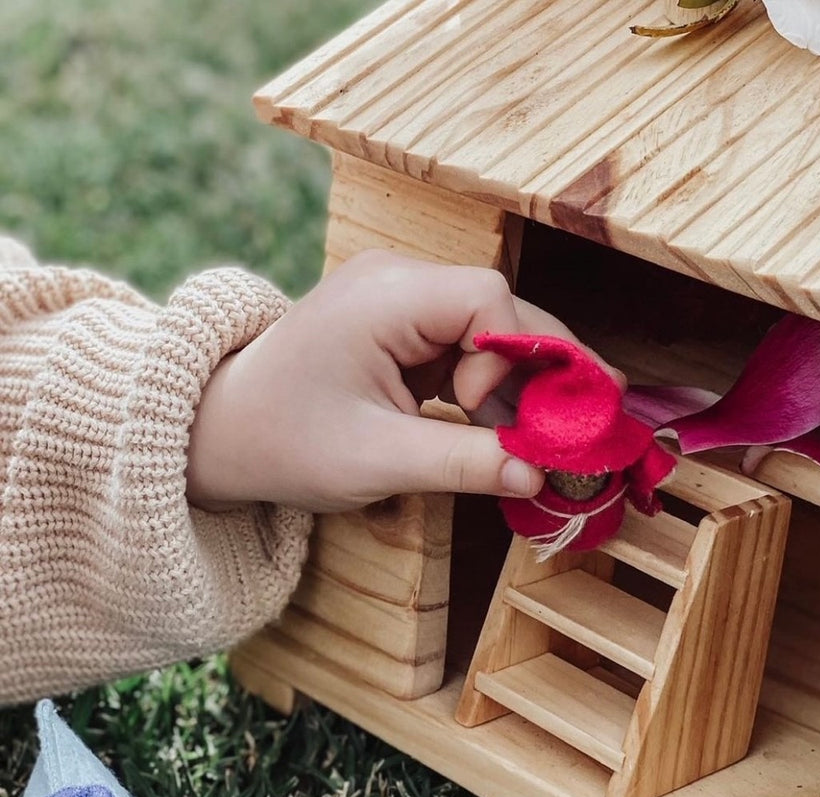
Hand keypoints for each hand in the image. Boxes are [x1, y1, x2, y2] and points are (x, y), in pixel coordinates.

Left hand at [186, 250, 615, 512]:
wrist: (220, 433)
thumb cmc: (284, 442)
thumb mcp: (377, 460)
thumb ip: (464, 464)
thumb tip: (539, 476)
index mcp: (386, 296)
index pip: (487, 298)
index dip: (515, 354)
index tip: (491, 414)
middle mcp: (398, 282)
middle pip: (500, 307)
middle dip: (542, 365)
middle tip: (583, 420)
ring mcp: (400, 302)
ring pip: (491, 328)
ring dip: (522, 381)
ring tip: (549, 431)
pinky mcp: (402, 329)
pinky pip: (468, 347)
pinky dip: (493, 386)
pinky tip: (507, 424)